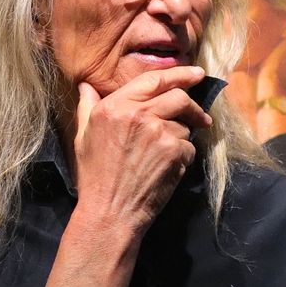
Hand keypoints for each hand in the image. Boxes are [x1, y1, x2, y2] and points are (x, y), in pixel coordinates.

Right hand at [71, 66, 211, 236]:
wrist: (110, 212)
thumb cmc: (95, 177)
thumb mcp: (83, 138)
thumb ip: (88, 107)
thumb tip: (86, 86)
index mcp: (114, 106)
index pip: (153, 80)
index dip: (179, 74)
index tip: (196, 74)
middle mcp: (137, 114)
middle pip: (178, 96)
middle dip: (193, 106)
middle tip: (201, 117)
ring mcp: (158, 132)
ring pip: (184, 125)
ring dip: (182, 138)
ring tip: (166, 156)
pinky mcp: (173, 152)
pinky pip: (189, 147)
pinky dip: (183, 158)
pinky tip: (167, 170)